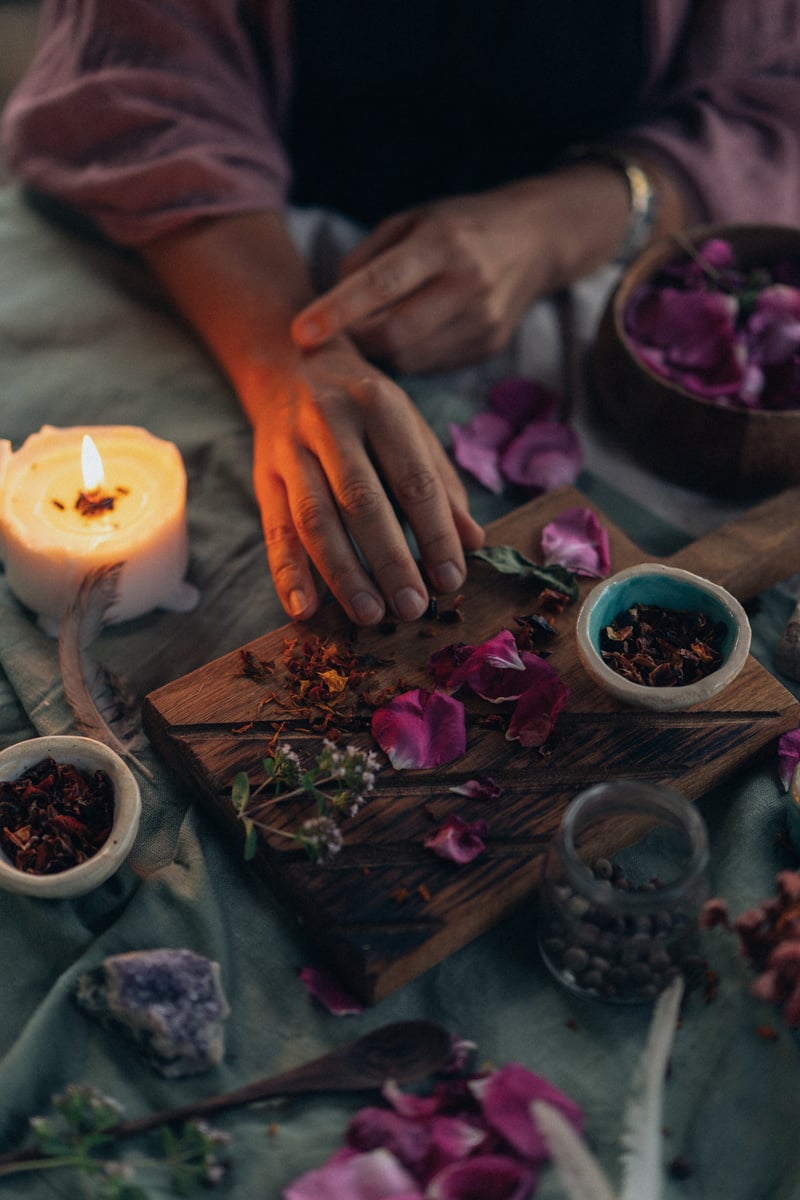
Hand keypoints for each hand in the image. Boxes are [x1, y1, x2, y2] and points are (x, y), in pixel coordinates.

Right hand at [249, 338, 483, 624]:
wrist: (290, 367)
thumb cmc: (365, 409)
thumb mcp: (410, 428)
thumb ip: (441, 483)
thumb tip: (473, 541)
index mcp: (379, 405)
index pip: (413, 478)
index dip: (434, 532)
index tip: (451, 579)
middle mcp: (329, 422)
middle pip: (361, 500)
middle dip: (389, 559)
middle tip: (412, 608)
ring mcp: (290, 450)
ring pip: (314, 518)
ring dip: (341, 573)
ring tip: (368, 614)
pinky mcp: (263, 477)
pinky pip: (275, 530)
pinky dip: (287, 573)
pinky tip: (304, 609)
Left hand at [291, 172, 631, 372]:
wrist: (535, 240)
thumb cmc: (457, 226)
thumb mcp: (409, 220)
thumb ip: (364, 258)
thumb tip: (327, 305)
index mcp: (442, 242)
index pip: (381, 283)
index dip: (337, 311)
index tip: (300, 331)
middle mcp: (467, 284)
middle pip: (394, 334)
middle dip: (353, 342)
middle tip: (325, 339)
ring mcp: (482, 321)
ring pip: (410, 358)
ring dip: (376, 354)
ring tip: (362, 336)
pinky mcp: (489, 347)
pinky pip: (429, 366)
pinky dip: (404, 358)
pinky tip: (399, 340)